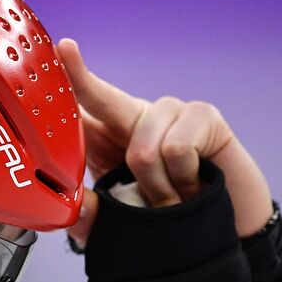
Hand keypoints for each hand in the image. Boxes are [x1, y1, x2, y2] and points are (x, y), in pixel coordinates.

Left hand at [57, 37, 273, 244]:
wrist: (228, 228)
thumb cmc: (171, 220)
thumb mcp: (123, 227)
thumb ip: (92, 220)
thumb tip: (71, 207)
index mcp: (107, 141)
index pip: (78, 109)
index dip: (64, 80)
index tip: (53, 52)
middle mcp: (134, 120)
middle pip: (101, 98)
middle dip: (81, 82)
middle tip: (65, 52)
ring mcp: (169, 113)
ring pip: (143, 150)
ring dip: (156, 188)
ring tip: (171, 200)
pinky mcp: (202, 115)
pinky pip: (178, 148)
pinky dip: (183, 179)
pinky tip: (194, 186)